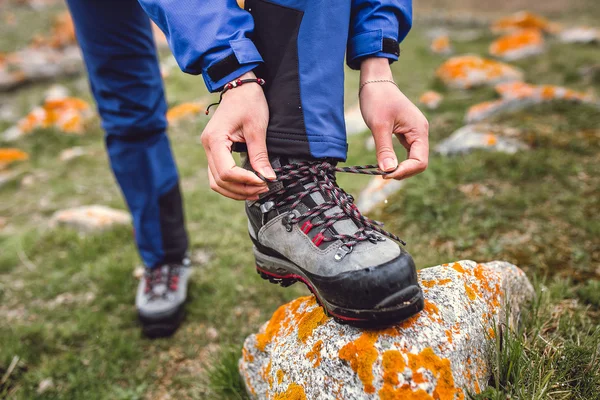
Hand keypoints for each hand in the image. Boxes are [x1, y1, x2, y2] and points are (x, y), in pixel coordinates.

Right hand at [200, 71, 275, 199]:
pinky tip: (248, 184)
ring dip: (236, 190)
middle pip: (219, 180)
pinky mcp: (214, 151)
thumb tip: (268, 178)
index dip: (245, 181)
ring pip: (216, 182)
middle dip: (242, 189)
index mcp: (215, 139)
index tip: (264, 182)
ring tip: (257, 190)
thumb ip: (260, 155)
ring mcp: (208, 149)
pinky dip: (232, 184)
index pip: (227, 171)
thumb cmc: (248, 101)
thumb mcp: (257, 128)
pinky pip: (218, 175)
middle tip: (264, 189)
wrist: (239, 85)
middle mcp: (207, 146)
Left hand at [359, 58, 428, 179]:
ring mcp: (414, 133)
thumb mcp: (378, 125)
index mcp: (419, 130)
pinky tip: (386, 162)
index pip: (420, 161)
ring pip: (413, 159)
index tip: (385, 174)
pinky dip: (397, 160)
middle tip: (382, 174)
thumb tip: (388, 171)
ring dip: (400, 168)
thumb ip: (384, 148)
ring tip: (383, 170)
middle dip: (403, 171)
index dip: (404, 171)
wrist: (375, 81)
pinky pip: (407, 152)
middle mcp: (420, 132)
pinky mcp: (407, 133)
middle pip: (419, 162)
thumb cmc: (377, 99)